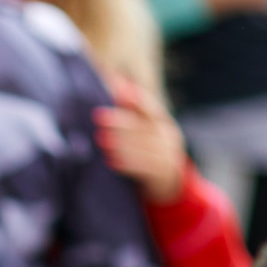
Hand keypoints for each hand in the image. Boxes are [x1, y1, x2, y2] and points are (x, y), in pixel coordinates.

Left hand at [93, 79, 186, 204]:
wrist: (169, 182)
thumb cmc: (148, 150)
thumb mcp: (143, 131)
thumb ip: (131, 111)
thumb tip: (116, 84)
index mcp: (162, 122)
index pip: (150, 108)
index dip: (136, 100)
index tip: (120, 91)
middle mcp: (168, 137)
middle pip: (143, 127)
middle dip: (120, 121)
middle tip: (98, 116)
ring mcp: (168, 156)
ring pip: (144, 148)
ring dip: (121, 144)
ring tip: (101, 140)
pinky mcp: (162, 174)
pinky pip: (144, 169)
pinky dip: (127, 164)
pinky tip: (111, 161)